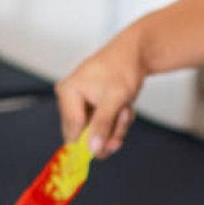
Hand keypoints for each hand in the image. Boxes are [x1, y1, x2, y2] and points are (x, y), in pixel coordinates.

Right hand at [55, 28, 145, 158]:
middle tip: (123, 121)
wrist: (135, 55)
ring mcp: (81, 105)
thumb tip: (92, 149)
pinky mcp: (93, 109)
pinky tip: (124, 108)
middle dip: (108, 134)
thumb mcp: (114, 99)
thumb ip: (102, 125)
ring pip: (97, 134)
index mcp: (68, 93)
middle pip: (84, 136)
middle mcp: (70, 100)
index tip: (108, 148)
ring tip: (125, 109)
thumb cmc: (122, 69)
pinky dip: (117, 123)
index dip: (89, 144)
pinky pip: (104, 127)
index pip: (72, 131)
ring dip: (116, 128)